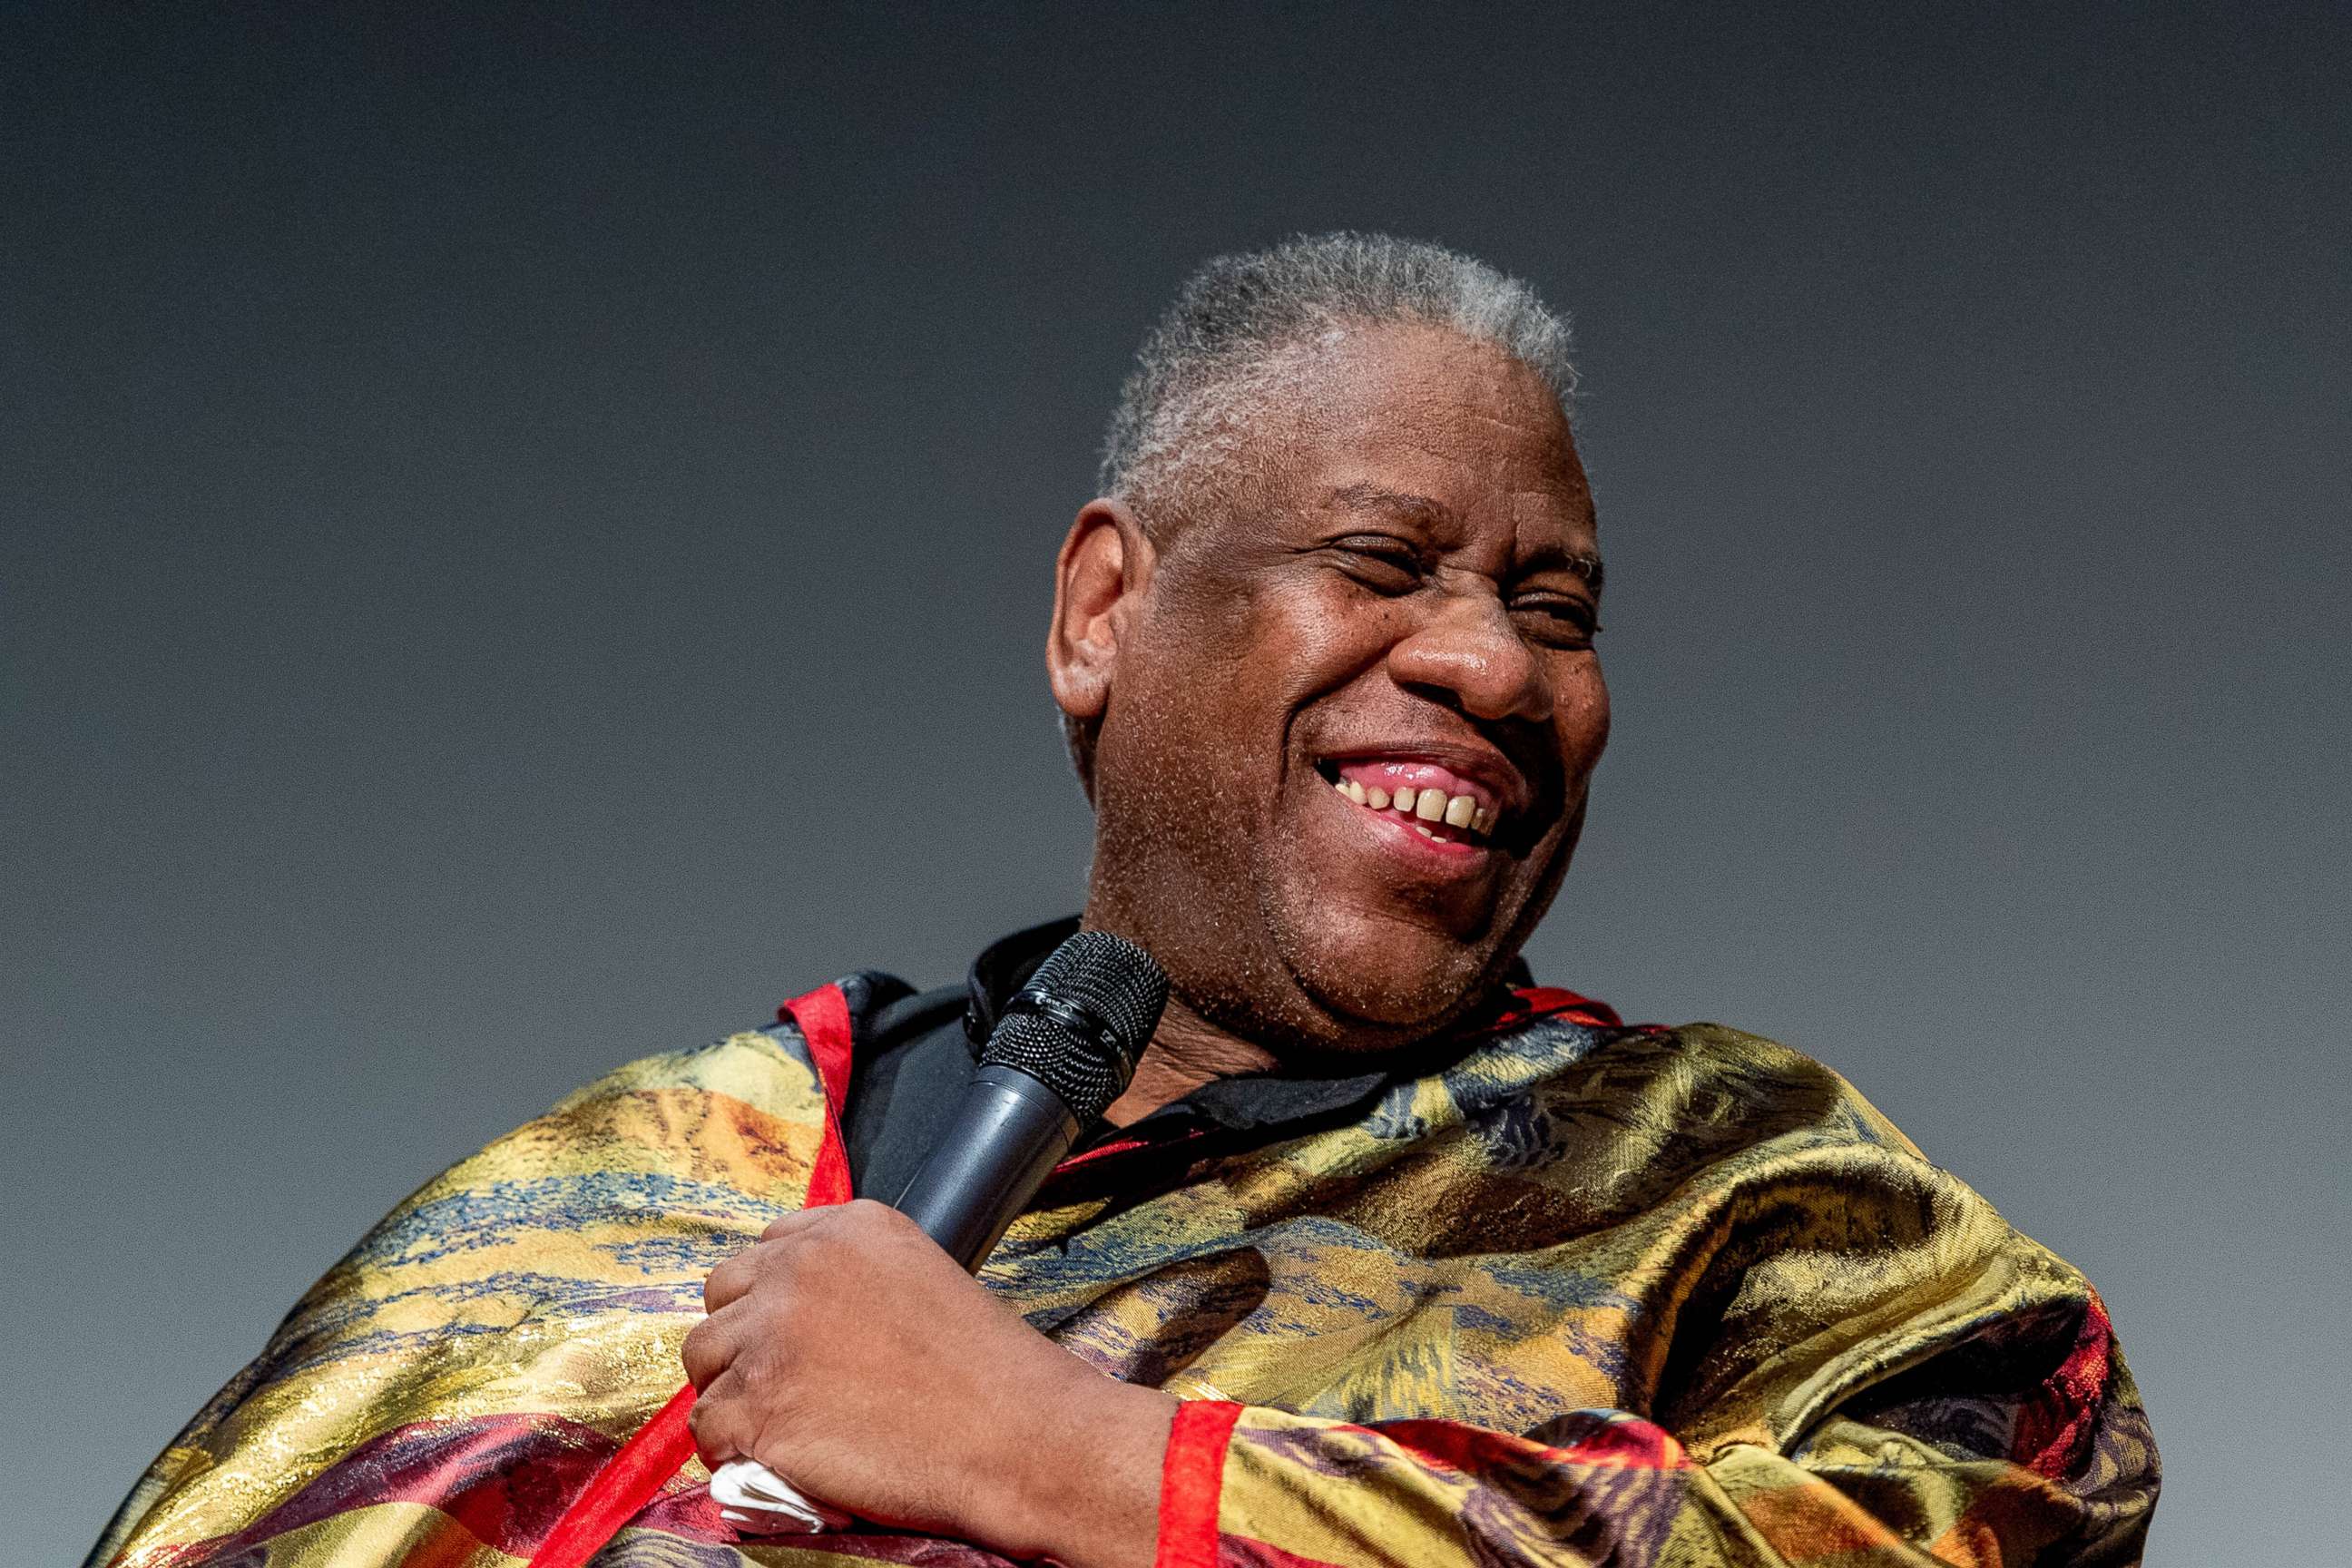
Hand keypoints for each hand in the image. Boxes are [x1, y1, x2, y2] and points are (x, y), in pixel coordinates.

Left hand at [683, 1200, 1177, 1567]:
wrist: (1016, 1435)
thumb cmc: (985, 1373)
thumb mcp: (921, 1279)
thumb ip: (853, 1277)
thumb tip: (800, 1317)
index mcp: (848, 1227)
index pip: (768, 1250)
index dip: (773, 1300)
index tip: (795, 1339)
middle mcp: (801, 1265)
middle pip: (722, 1296)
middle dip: (742, 1341)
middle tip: (781, 1386)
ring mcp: (772, 1332)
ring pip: (704, 1360)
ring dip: (732, 1394)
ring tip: (781, 1426)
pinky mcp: (757, 1403)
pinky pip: (707, 1426)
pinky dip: (731, 1450)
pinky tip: (776, 1459)